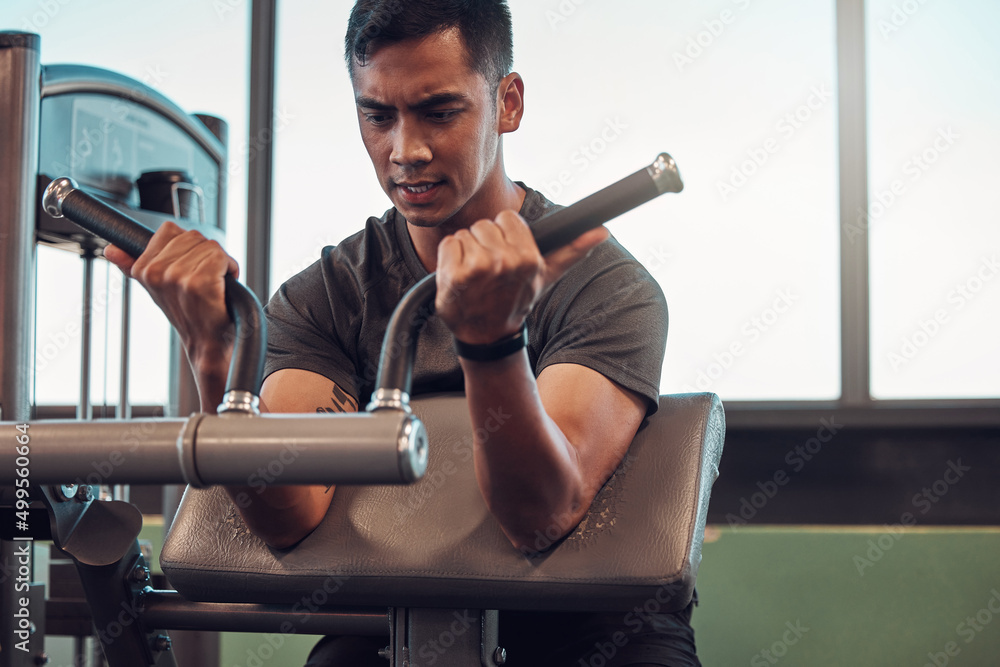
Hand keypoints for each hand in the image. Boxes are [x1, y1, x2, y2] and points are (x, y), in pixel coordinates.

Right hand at [103, 220, 237, 378]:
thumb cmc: (187, 314)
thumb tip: (111, 249)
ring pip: (210, 246)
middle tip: (206, 278)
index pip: (169, 230)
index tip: (190, 266)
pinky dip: (230, 268)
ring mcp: (176, 277)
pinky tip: (223, 285)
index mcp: (143, 269)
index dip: (189, 246)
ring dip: (220, 262)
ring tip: (214, 283)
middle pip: (193, 236)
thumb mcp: (155, 288)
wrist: (207, 341)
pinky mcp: (198, 282)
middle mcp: (156, 272)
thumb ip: (132, 265)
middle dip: (206, 253)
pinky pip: (221, 257)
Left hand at [434, 210, 607, 343]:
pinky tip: (459, 278)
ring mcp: (479, 269)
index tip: (504, 257)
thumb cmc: (514, 300)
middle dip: (483, 243)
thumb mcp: (546, 276)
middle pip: (484, 225)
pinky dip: (448, 259)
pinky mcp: (455, 275)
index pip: (507, 218)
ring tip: (474, 277)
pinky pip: (448, 244)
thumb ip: (572, 250)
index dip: (504, 236)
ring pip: (465, 234)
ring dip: (465, 252)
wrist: (487, 335)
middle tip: (488, 272)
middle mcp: (505, 261)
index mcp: (528, 258)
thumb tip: (602, 231)